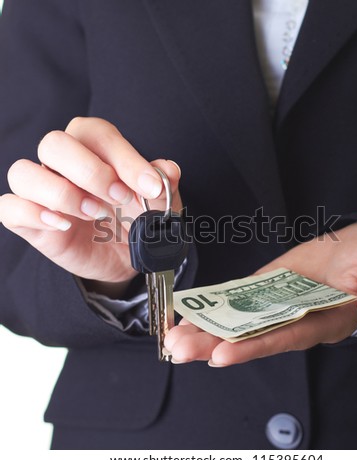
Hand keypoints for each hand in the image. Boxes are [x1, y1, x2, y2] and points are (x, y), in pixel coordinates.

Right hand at [0, 117, 181, 296]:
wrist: (126, 257)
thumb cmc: (137, 219)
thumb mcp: (158, 204)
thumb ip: (162, 185)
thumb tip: (168, 169)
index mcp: (95, 149)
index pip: (97, 133)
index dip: (124, 157)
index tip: (150, 186)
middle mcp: (63, 164)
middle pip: (54, 143)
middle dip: (90, 171)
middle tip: (119, 198)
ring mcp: (43, 191)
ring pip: (23, 172)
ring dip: (61, 194)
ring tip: (94, 213)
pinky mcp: (29, 220)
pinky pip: (9, 207)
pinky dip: (32, 213)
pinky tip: (63, 225)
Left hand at [165, 221, 356, 365]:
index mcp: (324, 321)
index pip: (285, 338)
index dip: (254, 346)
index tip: (222, 354)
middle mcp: (296, 319)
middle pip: (252, 336)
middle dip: (215, 345)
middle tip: (178, 350)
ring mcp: (279, 303)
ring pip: (240, 320)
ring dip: (207, 329)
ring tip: (173, 337)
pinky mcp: (269, 285)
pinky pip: (240, 297)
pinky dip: (216, 304)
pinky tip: (191, 311)